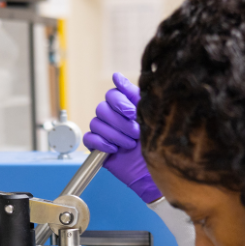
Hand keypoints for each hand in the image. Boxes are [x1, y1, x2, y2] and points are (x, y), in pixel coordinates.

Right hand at [82, 73, 161, 203]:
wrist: (153, 170)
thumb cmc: (155, 142)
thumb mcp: (149, 113)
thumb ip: (133, 94)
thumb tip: (116, 76)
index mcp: (124, 105)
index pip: (112, 94)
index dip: (121, 103)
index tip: (132, 113)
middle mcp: (112, 116)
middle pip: (102, 108)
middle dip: (120, 122)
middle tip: (135, 132)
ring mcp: (104, 131)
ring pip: (96, 123)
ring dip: (115, 135)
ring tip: (129, 144)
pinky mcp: (97, 146)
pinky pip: (89, 139)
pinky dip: (102, 144)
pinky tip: (115, 149)